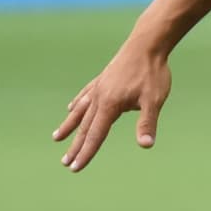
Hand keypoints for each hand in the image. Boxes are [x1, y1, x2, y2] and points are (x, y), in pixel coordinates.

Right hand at [52, 37, 171, 172]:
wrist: (147, 43)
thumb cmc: (152, 72)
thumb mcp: (154, 100)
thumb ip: (147, 123)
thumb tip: (146, 145)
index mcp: (109, 105)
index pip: (95, 135)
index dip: (86, 153)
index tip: (75, 168)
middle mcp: (99, 96)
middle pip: (85, 126)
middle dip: (76, 146)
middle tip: (66, 162)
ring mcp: (99, 86)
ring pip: (80, 110)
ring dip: (69, 126)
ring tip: (56, 138)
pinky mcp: (103, 78)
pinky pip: (85, 94)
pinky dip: (77, 104)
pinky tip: (71, 107)